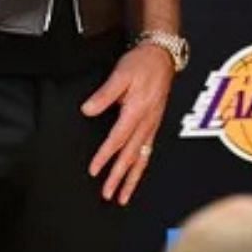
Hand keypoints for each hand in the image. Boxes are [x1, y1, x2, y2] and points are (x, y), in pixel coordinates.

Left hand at [82, 44, 176, 204]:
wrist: (163, 55)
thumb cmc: (142, 63)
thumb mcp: (121, 74)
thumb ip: (105, 94)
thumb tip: (87, 110)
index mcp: (137, 111)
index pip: (119, 139)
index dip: (106, 156)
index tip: (94, 170)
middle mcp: (147, 121)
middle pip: (132, 154)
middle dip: (121, 177)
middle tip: (109, 195)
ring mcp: (153, 123)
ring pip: (142, 156)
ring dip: (133, 178)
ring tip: (124, 195)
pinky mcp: (155, 122)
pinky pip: (148, 149)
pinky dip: (142, 165)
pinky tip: (137, 173)